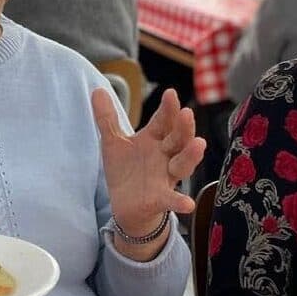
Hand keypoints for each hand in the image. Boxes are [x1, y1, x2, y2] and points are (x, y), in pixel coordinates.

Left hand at [92, 88, 203, 237]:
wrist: (126, 206)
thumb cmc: (126, 170)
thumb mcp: (113, 142)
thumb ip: (107, 118)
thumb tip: (97, 89)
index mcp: (154, 139)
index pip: (163, 121)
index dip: (168, 108)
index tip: (170, 94)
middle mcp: (165, 156)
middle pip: (178, 139)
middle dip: (183, 127)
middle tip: (187, 113)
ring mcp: (165, 177)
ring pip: (182, 164)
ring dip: (191, 155)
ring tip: (199, 143)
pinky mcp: (161, 199)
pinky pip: (173, 200)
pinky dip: (180, 202)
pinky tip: (187, 204)